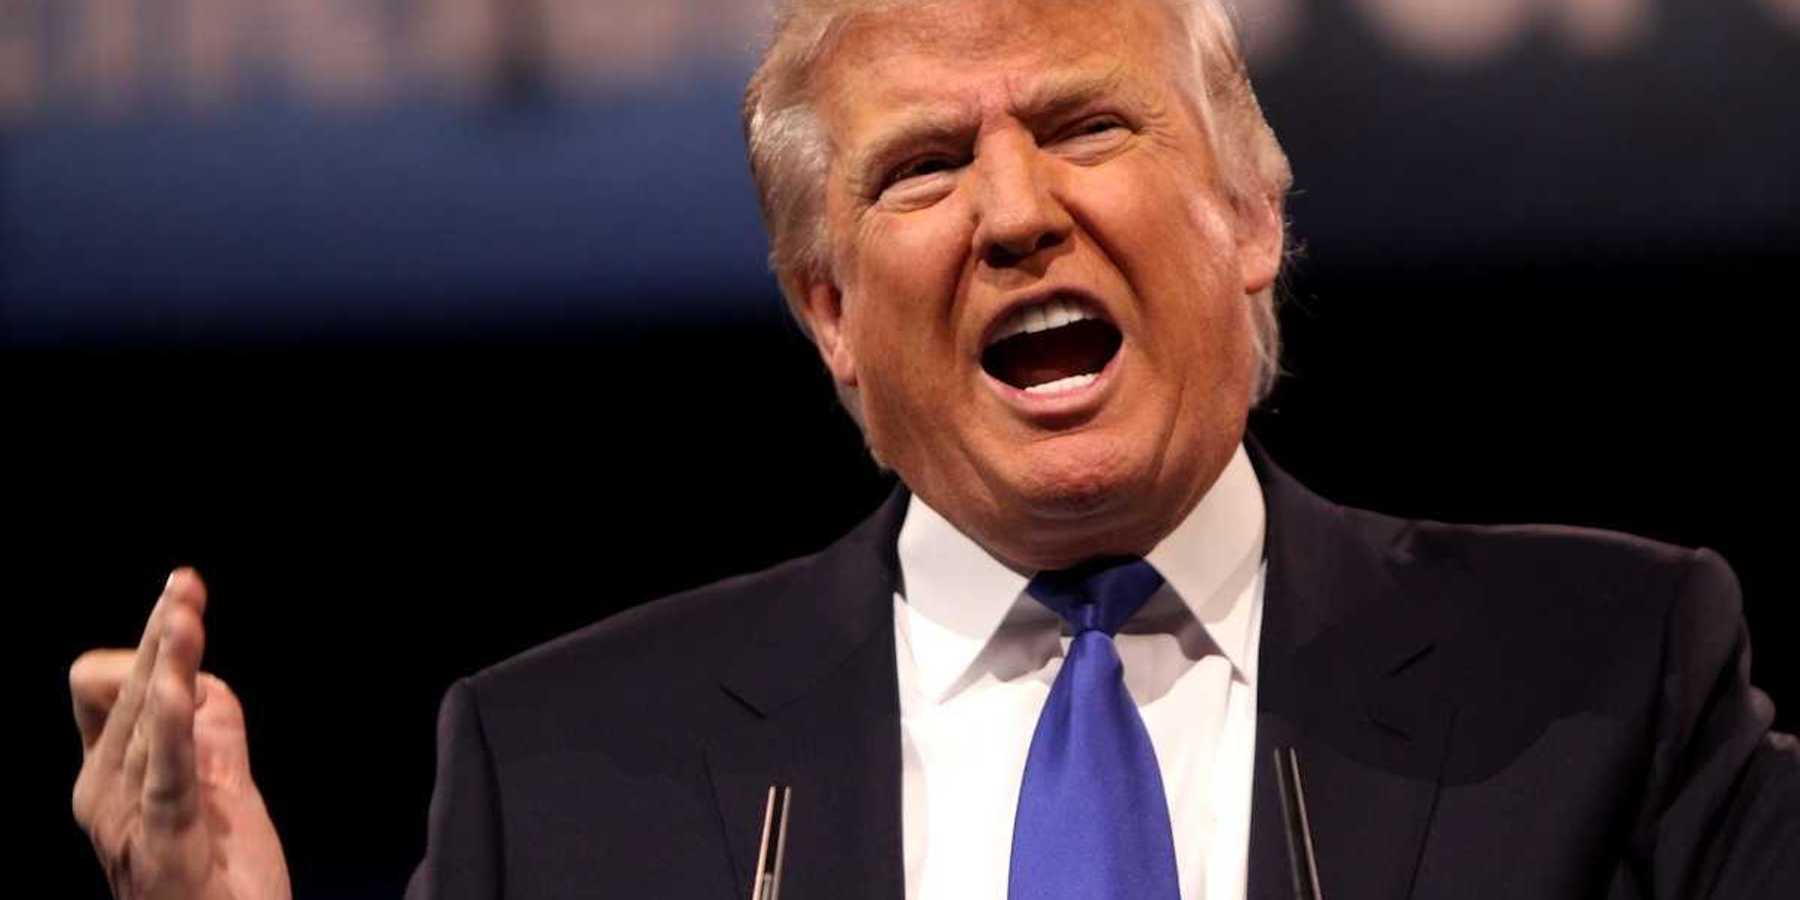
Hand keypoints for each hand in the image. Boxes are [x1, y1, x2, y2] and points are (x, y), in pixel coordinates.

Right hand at [71, 569, 291, 899]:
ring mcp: (127, 821)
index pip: (101, 682)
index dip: (147, 646)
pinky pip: (165, 775)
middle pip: (127, 687)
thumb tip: (204, 678)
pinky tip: (185, 690)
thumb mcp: (214, 790)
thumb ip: (208, 733)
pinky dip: (173, 728)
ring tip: (186, 612)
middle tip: (187, 584)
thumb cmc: (217, 879)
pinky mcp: (165, 846)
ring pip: (146, 719)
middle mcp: (104, 793)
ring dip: (170, 663)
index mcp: (110, 773)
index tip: (184, 614)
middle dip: (163, 633)